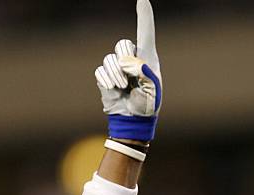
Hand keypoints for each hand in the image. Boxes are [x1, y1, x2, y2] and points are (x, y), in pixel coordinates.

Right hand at [95, 0, 161, 140]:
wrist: (133, 120)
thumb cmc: (147, 106)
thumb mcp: (152, 93)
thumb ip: (145, 75)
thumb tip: (132, 62)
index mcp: (148, 59)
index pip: (145, 32)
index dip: (144, 15)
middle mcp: (132, 58)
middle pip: (123, 44)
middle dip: (125, 62)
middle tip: (130, 80)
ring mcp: (117, 66)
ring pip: (110, 59)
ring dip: (116, 76)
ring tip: (123, 88)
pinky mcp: (106, 75)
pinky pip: (101, 70)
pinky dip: (107, 82)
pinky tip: (115, 90)